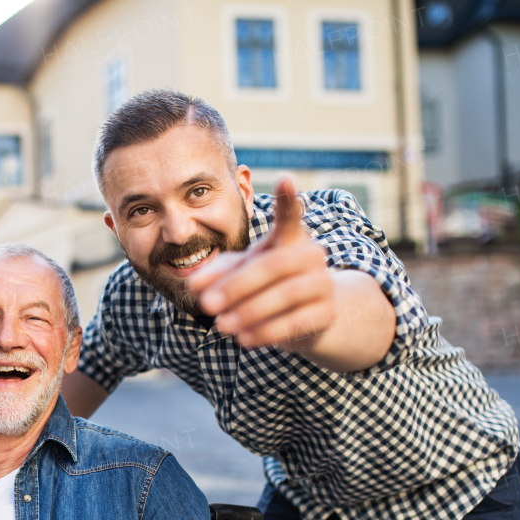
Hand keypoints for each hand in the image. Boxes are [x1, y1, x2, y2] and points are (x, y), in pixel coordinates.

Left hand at [189, 177, 334, 350]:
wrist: (308, 319)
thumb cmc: (267, 287)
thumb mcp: (240, 274)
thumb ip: (216, 274)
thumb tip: (193, 284)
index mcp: (290, 238)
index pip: (290, 216)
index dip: (288, 200)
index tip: (285, 179)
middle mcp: (311, 256)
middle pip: (274, 265)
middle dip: (236, 286)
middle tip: (206, 305)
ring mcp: (322, 284)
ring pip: (286, 295)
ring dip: (249, 312)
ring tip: (221, 326)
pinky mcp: (325, 313)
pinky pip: (295, 322)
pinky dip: (266, 332)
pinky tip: (244, 339)